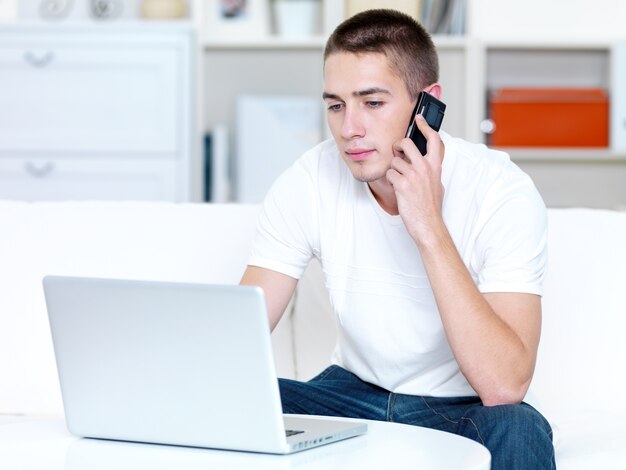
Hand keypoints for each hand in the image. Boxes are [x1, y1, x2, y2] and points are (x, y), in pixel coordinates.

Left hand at [386, 114, 445, 241]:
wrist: (428, 224)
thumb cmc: (430, 206)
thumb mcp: (436, 183)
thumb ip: (429, 169)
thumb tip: (422, 159)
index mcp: (435, 166)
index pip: (434, 139)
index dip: (425, 126)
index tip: (419, 118)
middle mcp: (425, 168)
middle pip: (406, 143)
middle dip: (398, 146)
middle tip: (397, 151)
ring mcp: (413, 175)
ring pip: (394, 161)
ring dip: (394, 170)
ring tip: (400, 181)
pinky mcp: (402, 184)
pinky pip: (389, 174)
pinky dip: (390, 180)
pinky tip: (397, 188)